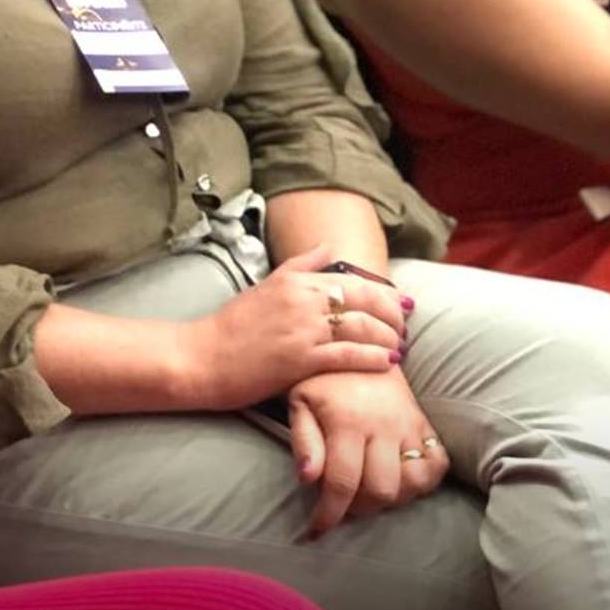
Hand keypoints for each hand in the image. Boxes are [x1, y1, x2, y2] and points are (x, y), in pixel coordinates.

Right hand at [178, 244, 405, 410]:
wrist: (202, 356)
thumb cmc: (232, 325)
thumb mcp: (266, 285)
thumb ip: (300, 265)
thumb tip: (328, 247)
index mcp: (296, 281)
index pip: (353, 280)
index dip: (383, 292)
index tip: (401, 302)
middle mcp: (303, 300)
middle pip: (364, 301)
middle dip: (393, 313)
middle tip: (406, 325)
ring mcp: (303, 330)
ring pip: (361, 327)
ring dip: (388, 337)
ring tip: (400, 347)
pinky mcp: (301, 360)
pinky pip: (347, 356)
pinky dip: (372, 358)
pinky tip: (387, 362)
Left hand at [288, 368, 447, 537]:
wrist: (356, 341)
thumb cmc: (320, 377)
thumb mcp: (299, 401)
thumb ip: (303, 440)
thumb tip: (308, 479)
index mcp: (347, 421)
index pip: (343, 483)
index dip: (329, 515)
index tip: (315, 531)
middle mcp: (383, 425)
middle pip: (382, 490)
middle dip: (360, 508)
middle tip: (343, 503)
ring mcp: (408, 424)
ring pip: (414, 482)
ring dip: (391, 498)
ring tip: (368, 490)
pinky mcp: (424, 423)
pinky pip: (438, 464)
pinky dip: (422, 480)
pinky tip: (398, 477)